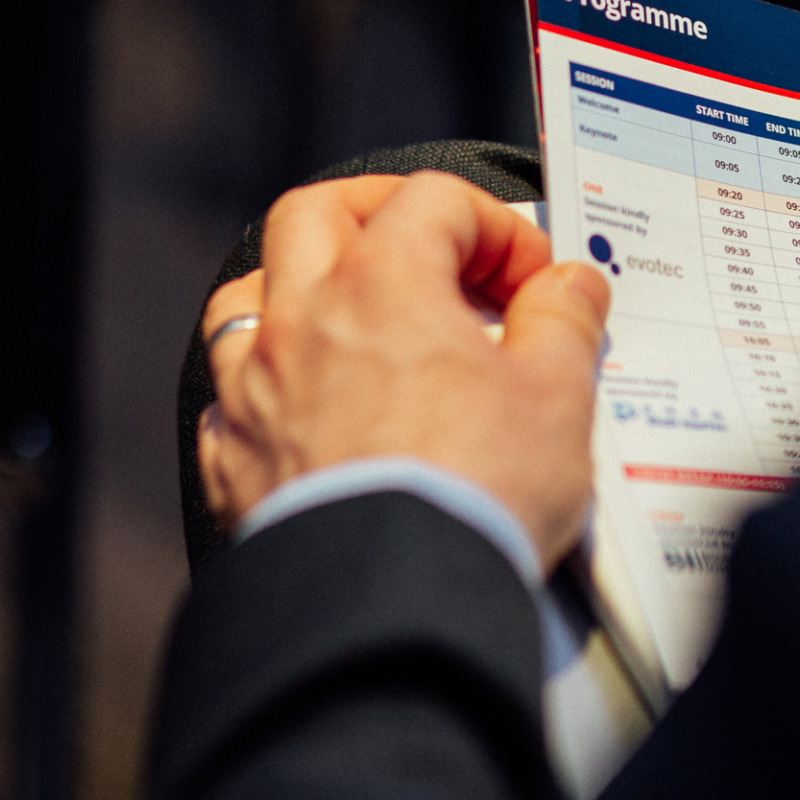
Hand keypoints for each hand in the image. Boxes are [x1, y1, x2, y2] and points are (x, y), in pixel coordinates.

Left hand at [197, 172, 610, 571]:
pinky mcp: (235, 464)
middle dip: (375, 214)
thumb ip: (564, 319)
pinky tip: (312, 411)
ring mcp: (255, 392)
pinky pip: (232, 398)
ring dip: (301, 292)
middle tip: (432, 250)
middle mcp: (302, 321)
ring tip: (356, 321)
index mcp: (381, 282)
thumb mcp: (558, 392)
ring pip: (248, 297)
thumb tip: (567, 285)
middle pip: (313, 214)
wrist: (393, 600)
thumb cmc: (473, 491)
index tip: (535, 283)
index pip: (433, 199)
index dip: (496, 228)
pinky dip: (270, 388)